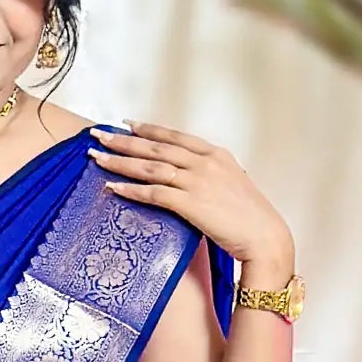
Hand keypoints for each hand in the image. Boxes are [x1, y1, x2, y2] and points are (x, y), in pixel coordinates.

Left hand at [90, 122, 295, 277]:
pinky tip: (113, 187)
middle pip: (155, 147)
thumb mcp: (232, 184)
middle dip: (124, 140)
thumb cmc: (251, 217)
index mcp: (215, 154)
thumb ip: (211, 175)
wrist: (265, 237)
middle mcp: (204, 162)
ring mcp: (197, 182)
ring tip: (97, 158)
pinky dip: (131, 189)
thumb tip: (193, 177)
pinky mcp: (190, 203)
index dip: (149, 129)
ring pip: (150, 167)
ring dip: (120, 161)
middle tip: (98, 135)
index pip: (174, 137)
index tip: (127, 124)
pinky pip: (153, 193)